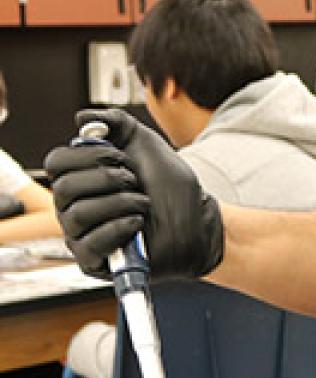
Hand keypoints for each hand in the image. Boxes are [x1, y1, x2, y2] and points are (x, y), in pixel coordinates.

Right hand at [44, 108, 223, 279]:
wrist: (197, 220)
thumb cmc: (170, 188)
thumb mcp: (146, 144)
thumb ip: (116, 123)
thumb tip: (82, 117)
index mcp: (82, 178)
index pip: (56, 162)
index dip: (88, 156)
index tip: (119, 156)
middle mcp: (75, 206)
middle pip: (63, 188)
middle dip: (108, 180)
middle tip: (134, 181)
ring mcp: (82, 235)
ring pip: (77, 215)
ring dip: (120, 203)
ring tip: (143, 204)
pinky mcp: (94, 261)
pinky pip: (89, 245)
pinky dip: (118, 229)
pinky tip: (138, 223)